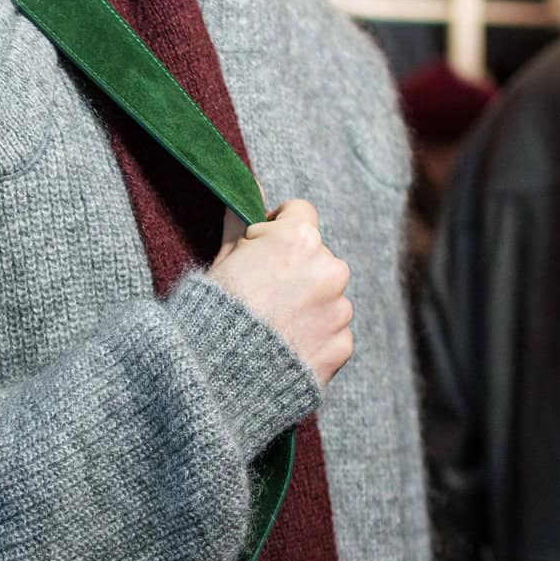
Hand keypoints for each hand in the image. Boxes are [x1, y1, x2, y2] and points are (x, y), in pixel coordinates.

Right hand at [207, 198, 353, 388]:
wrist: (221, 375)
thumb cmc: (216, 311)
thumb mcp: (223, 258)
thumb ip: (241, 220)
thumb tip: (247, 185)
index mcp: (300, 238)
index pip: (299, 213)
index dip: (275, 230)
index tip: (258, 249)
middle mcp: (330, 268)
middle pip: (316, 256)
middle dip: (294, 269)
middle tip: (260, 295)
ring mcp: (340, 308)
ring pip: (327, 295)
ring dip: (306, 304)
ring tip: (270, 326)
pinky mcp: (343, 344)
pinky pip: (331, 331)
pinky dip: (313, 337)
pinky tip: (283, 347)